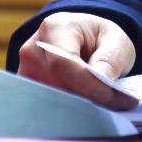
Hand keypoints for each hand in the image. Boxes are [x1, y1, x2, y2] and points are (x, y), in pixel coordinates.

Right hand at [16, 12, 137, 109]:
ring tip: (100, 106)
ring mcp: (26, 71)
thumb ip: (110, 59)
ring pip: (47, 100)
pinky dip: (64, 113)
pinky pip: (43, 109)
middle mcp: (33, 48)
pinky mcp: (26, 90)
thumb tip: (102, 80)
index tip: (108, 95)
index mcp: (55, 27)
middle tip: (110, 106)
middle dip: (82, 99)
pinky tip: (83, 111)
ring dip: (74, 108)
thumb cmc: (100, 40)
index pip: (63, 62)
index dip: (85, 83)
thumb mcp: (116, 41)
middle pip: (53, 85)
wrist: (85, 42)